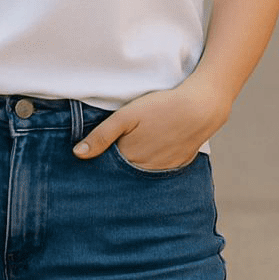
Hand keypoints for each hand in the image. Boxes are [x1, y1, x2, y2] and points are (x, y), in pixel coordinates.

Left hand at [72, 78, 230, 171]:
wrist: (201, 107)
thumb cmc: (161, 107)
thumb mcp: (126, 116)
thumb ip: (101, 136)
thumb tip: (77, 154)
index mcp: (130, 158)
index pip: (108, 167)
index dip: (100, 160)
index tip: (94, 156)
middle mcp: (146, 170)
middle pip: (125, 172)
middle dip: (116, 167)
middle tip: (115, 151)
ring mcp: (164, 169)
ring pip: (142, 172)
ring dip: (135, 165)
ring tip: (135, 148)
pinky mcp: (178, 164)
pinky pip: (160, 170)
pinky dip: (153, 164)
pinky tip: (154, 149)